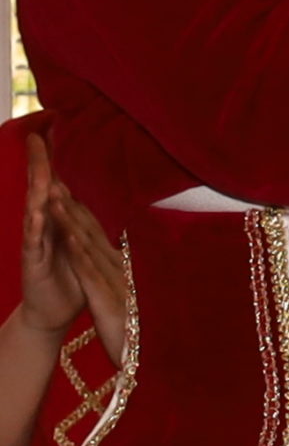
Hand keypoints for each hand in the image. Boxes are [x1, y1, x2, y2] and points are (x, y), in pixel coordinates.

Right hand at [18, 134, 124, 361]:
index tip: (52, 131)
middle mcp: (44, 229)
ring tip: (39, 169)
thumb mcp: (82, 243)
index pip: (56, 185)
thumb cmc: (69, 277)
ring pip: (35, 213)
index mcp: (58, 222)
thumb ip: (86, 220)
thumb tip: (99, 197)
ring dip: (37, 192)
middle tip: (35, 138)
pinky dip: (36, 228)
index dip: (54, 160)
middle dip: (39, 165)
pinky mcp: (34, 264)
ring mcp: (36, 245)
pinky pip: (35, 244)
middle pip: (41, 191)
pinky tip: (37, 214)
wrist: (52, 314)